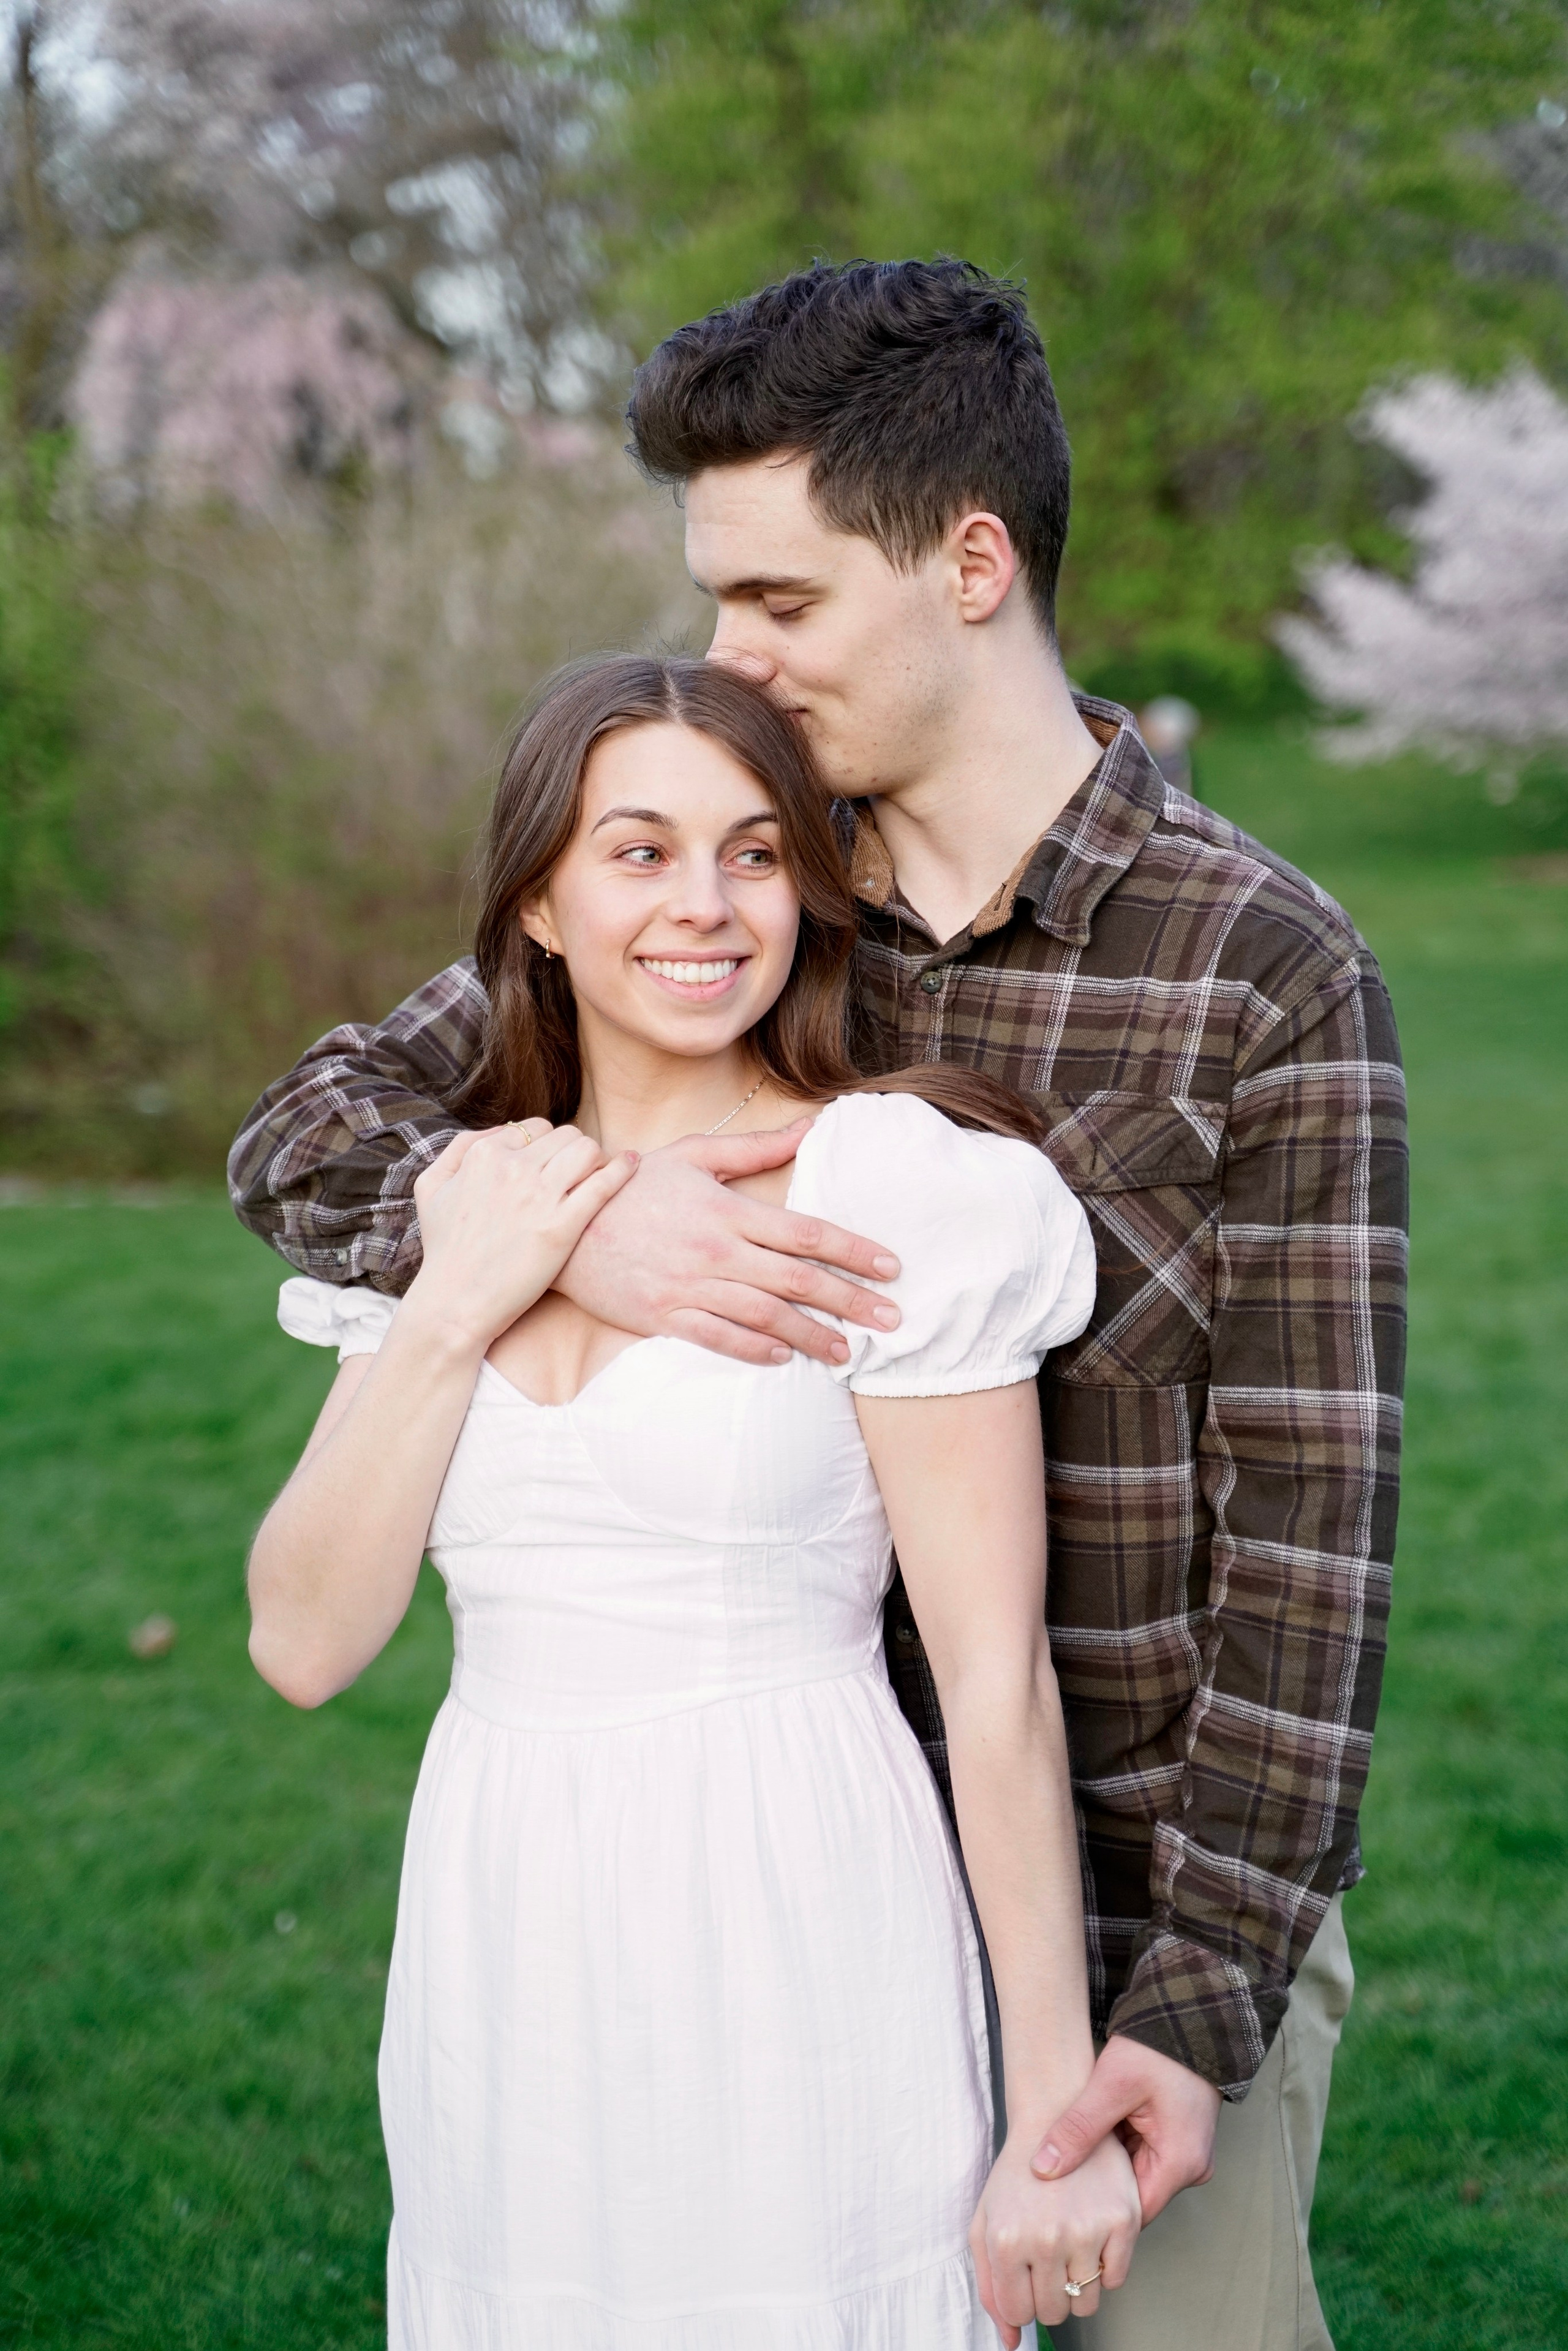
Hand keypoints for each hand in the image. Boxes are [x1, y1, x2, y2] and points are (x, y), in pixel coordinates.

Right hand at [403, 1122, 637, 1352]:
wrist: (455, 1303)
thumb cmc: (444, 1250)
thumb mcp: (431, 1187)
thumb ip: (458, 1149)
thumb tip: (498, 1132)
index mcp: (484, 1155)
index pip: (535, 1128)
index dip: (548, 1145)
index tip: (553, 1166)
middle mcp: (513, 1167)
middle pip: (566, 1135)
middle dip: (574, 1151)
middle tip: (577, 1175)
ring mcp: (539, 1196)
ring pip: (587, 1150)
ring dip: (596, 1159)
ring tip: (595, 1178)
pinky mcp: (563, 1226)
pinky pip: (603, 1183)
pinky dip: (622, 1169)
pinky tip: (632, 1164)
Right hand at [553, 1120, 902, 1367]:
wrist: (562, 1220)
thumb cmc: (632, 1185)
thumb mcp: (692, 1154)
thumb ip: (755, 1148)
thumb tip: (811, 1128)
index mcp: (727, 1210)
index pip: (806, 1232)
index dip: (853, 1251)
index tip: (891, 1267)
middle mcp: (715, 1252)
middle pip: (797, 1280)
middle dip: (851, 1301)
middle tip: (893, 1320)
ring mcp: (690, 1287)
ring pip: (765, 1317)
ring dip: (811, 1336)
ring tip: (846, 1350)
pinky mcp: (663, 1316)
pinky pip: (717, 1338)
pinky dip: (753, 1350)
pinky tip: (784, 1357)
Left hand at [970, 2131, 1139, 2339]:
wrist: (1054, 2115)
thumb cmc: (1016, 2172)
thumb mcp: (985, 2222)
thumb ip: (990, 2287)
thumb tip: (1009, 2342)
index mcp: (1007, 2240)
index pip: (1018, 2312)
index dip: (1022, 2299)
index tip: (1025, 2275)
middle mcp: (1047, 2238)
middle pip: (1053, 2311)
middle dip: (1049, 2293)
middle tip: (1048, 2258)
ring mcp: (1087, 2229)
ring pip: (1087, 2302)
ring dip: (1078, 2285)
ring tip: (1068, 2247)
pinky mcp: (1122, 2219)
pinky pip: (1117, 2279)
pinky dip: (1105, 2269)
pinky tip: (1092, 2239)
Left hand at [1032, 2034, 1221, 2225]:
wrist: (1187, 2018)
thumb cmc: (1156, 2050)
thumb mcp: (1112, 2086)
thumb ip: (1078, 2129)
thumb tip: (1042, 2168)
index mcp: (1180, 2164)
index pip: (1133, 2214)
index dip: (1096, 2213)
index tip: (1061, 2207)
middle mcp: (1190, 2167)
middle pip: (1134, 2197)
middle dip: (1098, 2190)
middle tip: (1057, 2185)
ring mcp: (1186, 2154)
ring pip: (1135, 2177)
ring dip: (1107, 2168)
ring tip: (1069, 2159)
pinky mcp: (1176, 2139)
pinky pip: (1143, 2156)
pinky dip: (1118, 2150)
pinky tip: (1090, 2139)